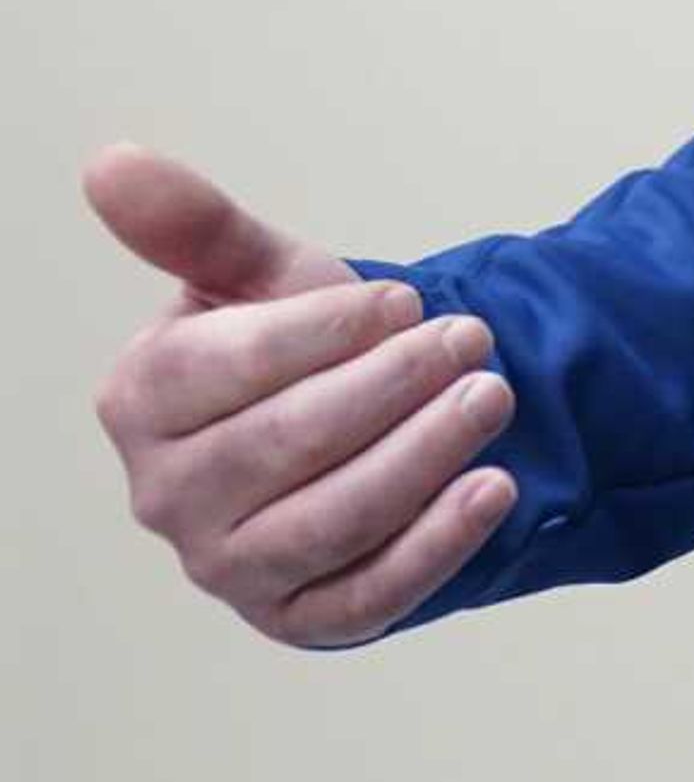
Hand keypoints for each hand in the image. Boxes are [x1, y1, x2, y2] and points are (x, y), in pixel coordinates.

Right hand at [84, 144, 515, 646]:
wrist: (364, 424)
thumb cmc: (303, 346)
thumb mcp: (261, 277)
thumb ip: (198, 227)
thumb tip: (112, 162)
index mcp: (142, 400)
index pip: (224, 368)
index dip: (322, 332)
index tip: (403, 301)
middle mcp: (168, 495)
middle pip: (283, 445)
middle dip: (390, 386)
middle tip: (473, 338)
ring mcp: (231, 566)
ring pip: (329, 521)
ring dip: (422, 457)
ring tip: (493, 396)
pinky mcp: (302, 619)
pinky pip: (366, 597)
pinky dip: (435, 546)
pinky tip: (491, 489)